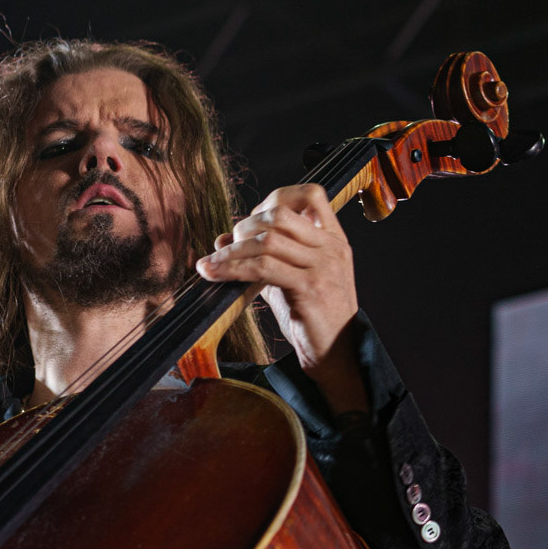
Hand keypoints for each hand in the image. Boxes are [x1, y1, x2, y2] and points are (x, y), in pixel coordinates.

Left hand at [196, 184, 368, 415]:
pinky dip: (233, 269)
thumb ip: (264, 257)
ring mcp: (324, 266)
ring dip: (231, 251)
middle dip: (245, 226)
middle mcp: (332, 247)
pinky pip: (264, 268)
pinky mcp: (311, 288)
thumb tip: (223, 239)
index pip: (310, 194)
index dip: (273, 200)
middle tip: (226, 248)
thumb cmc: (313, 318)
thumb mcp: (289, 280)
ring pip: (268, 240)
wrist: (337, 354)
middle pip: (280, 213)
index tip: (251, 223)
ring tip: (210, 264)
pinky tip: (216, 275)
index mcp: (333, 238)